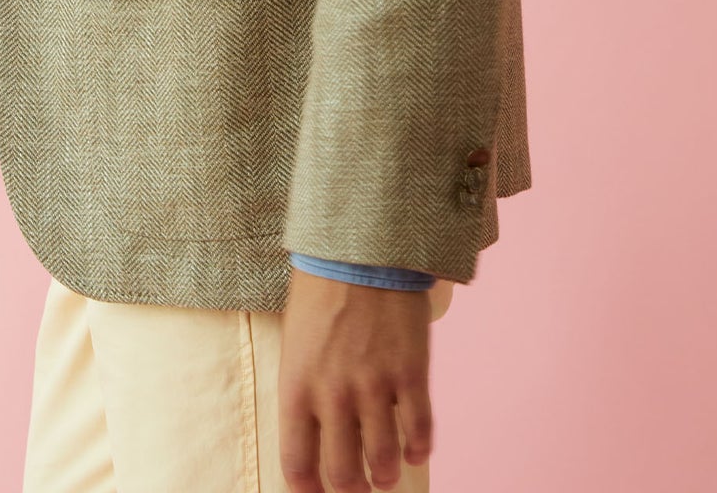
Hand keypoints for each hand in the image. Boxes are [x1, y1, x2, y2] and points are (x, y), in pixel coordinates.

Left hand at [277, 265, 433, 491]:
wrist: (360, 248)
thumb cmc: (321, 290)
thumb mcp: (296, 340)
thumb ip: (306, 386)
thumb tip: (317, 428)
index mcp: (297, 385)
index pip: (297, 462)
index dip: (308, 489)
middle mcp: (333, 395)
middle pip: (343, 474)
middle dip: (352, 490)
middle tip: (358, 488)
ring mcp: (374, 387)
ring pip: (384, 462)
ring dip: (386, 474)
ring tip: (386, 473)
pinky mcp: (410, 374)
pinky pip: (419, 432)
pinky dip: (419, 448)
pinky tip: (415, 448)